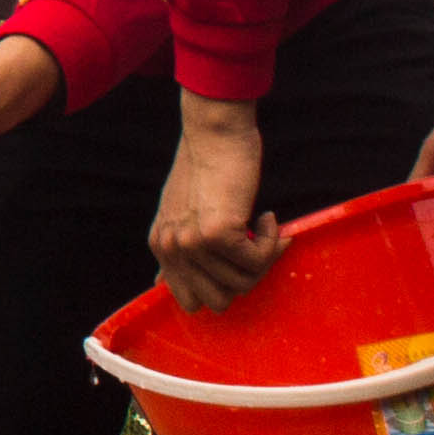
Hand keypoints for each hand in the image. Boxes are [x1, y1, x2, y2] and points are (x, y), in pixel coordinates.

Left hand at [153, 98, 279, 307]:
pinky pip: (258, 261)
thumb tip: (160, 286)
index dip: (221, 287)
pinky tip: (267, 217)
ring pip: (243, 283)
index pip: (190, 301)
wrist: (215, 133)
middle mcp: (172, 249)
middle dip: (244, 278)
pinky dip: (273, 241)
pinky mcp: (218, 233)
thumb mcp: (180, 213)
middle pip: (219, 301)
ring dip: (264, 257)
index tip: (237, 260)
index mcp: (161, 246)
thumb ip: (176, 250)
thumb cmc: (206, 168)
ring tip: (262, 225)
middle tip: (254, 246)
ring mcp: (192, 243)